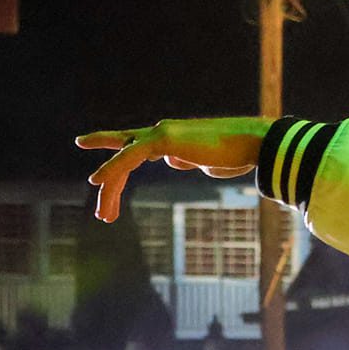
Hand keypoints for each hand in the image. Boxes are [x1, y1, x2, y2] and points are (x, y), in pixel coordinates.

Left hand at [75, 117, 268, 221]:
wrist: (252, 143)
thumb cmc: (237, 154)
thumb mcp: (206, 161)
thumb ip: (187, 160)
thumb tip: (174, 161)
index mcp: (171, 140)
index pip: (133, 148)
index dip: (113, 157)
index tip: (96, 175)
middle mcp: (161, 133)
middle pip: (123, 156)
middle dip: (109, 183)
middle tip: (103, 214)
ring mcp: (161, 134)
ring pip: (123, 161)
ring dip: (110, 189)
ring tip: (105, 216)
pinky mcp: (164, 139)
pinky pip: (129, 157)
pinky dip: (112, 169)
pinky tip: (98, 181)